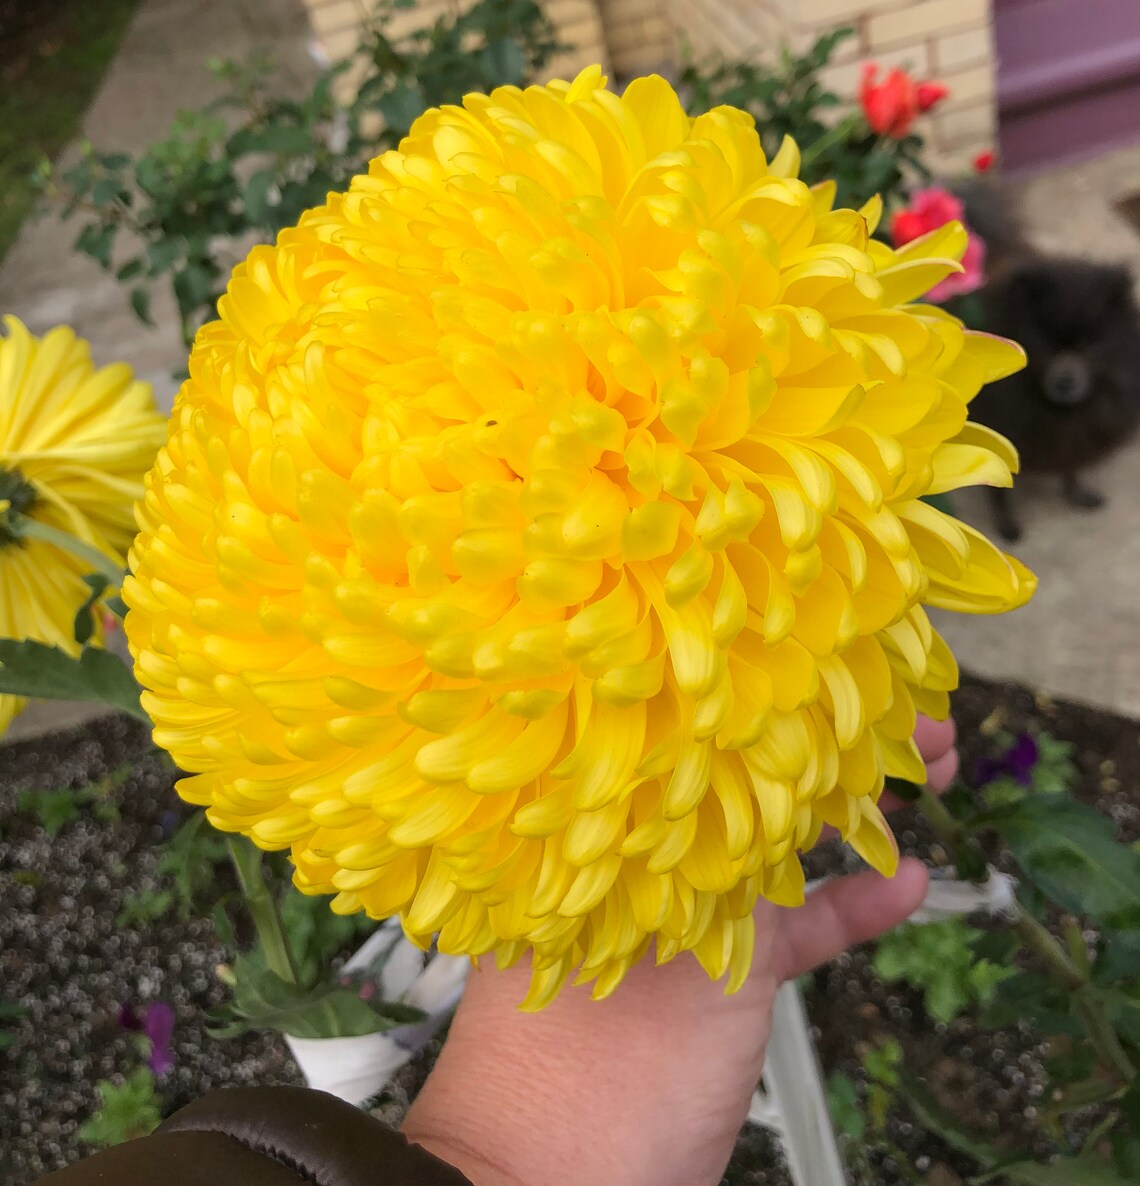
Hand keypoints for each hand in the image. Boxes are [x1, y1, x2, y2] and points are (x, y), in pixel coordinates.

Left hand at [405, 715, 958, 1185]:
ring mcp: (700, 908)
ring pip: (791, 837)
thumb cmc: (548, 1054)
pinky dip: (857, 903)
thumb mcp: (612, 920)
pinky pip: (808, 925)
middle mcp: (654, 850)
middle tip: (901, 700)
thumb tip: (696, 735)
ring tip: (933, 761)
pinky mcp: (738, 972)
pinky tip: (908, 881)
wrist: (559, 1170)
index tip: (816, 656)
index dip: (760, 695)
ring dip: (862, 804)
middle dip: (825, 734)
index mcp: (608, 823)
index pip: (693, 736)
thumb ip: (668, 835)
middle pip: (751, 773)